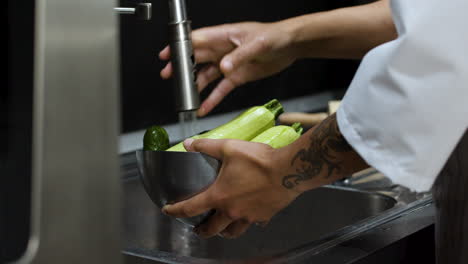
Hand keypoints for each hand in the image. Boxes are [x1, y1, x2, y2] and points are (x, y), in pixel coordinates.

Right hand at [159, 22, 297, 116]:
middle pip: (197, 59)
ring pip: (206, 76)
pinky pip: (221, 89)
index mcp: (224, 36)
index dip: (180, 47)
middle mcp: (223, 50)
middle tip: (169, 76)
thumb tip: (224, 67)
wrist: (290, 46)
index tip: (167, 55)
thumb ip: (239, 56)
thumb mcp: (257, 44)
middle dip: (182, 68)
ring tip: (186, 98)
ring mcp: (229, 64)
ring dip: (195, 86)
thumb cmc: (274, 36)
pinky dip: (212, 99)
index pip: (196, 40)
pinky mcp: (237, 77)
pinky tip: (205, 108)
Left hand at [162, 138, 299, 238]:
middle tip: (198, 230)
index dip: (175, 211)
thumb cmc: (259, 160)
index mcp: (219, 196)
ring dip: (224, 232)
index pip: (190, 208)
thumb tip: (189, 144)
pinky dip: (249, 222)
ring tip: (222, 228)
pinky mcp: (264, 216)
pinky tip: (250, 216)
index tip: (168, 211)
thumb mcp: (228, 147)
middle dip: (202, 231)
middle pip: (212, 229)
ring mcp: (249, 216)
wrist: (288, 170)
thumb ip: (206, 146)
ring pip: (233, 232)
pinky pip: (254, 224)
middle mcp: (232, 211)